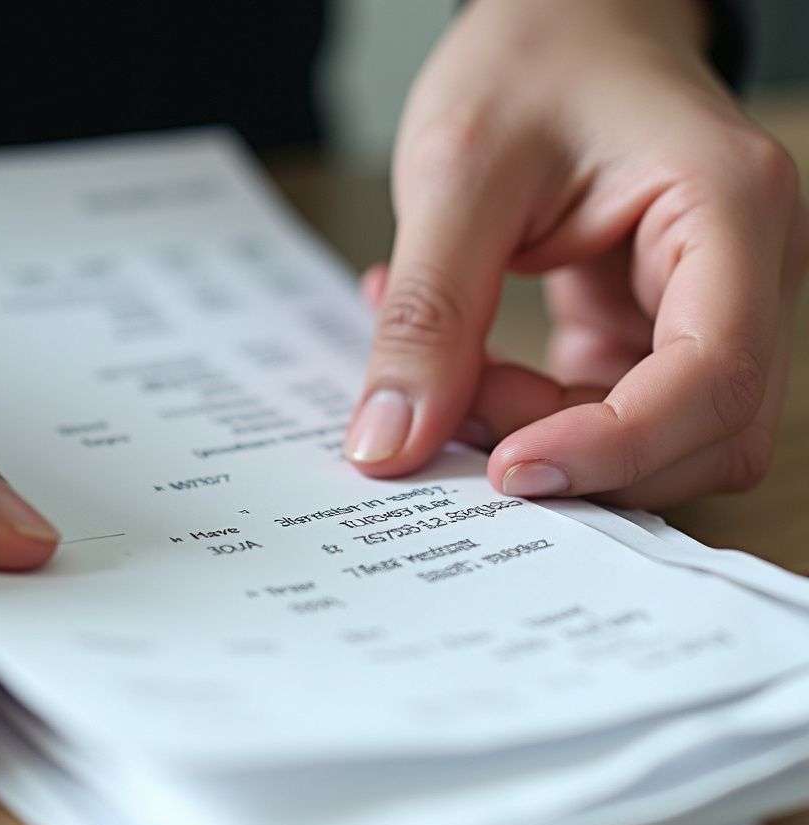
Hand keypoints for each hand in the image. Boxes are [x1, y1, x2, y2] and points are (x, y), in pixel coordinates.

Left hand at [345, 0, 807, 506]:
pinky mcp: (648, 333)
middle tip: (459, 406)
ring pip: (656, 443)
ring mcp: (702, 309)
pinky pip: (606, 417)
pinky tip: (465, 364)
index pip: (715, 374)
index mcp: (728, 209)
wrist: (558, 23)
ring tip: (452, 373)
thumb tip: (391, 443)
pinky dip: (532, 416)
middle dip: (578, 450)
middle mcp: (743, 271)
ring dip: (547, 437)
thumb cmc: (530, 59)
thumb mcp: (456, 177)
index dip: (617, 448)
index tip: (510, 470)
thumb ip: (426, 316)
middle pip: (704, 433)